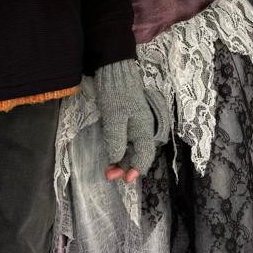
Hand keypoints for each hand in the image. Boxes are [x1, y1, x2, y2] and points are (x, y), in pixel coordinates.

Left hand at [94, 60, 168, 181]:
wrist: (113, 73)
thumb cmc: (117, 94)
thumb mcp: (115, 117)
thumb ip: (117, 139)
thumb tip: (116, 159)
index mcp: (143, 129)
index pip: (145, 154)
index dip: (136, 169)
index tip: (126, 179)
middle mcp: (140, 130)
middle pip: (136, 155)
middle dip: (124, 167)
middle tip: (109, 175)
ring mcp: (132, 127)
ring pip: (129, 150)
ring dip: (119, 161)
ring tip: (107, 171)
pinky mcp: (123, 123)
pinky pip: (122, 142)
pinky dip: (116, 151)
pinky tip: (109, 157)